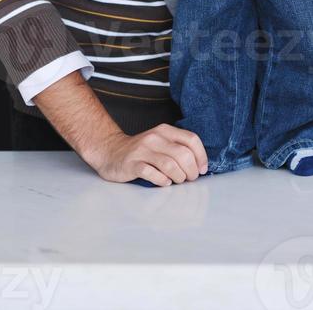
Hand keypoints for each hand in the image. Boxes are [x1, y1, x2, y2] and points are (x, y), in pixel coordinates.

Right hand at [90, 123, 208, 186]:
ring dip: (179, 177)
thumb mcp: (161, 143)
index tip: (202, 169)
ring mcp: (143, 150)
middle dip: (191, 170)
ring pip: (170, 164)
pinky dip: (162, 180)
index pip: (191, 139)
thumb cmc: (141, 151)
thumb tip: (199, 166)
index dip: (201, 156)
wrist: (111, 151)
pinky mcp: (132, 164)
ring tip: (178, 181)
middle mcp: (155, 138)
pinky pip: (152, 173)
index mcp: (165, 131)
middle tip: (190, 179)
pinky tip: (164, 182)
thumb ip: (178, 149)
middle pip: (183, 154)